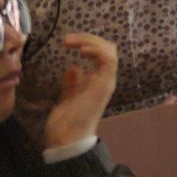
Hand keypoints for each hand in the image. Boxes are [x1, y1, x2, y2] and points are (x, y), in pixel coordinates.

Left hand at [44, 34, 118, 152]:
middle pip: (109, 49)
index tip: (69, 43)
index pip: (103, 55)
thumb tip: (74, 68)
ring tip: (72, 42)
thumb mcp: (67, 96)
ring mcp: (107, 81)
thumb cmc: (66, 121)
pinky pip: (108, 61)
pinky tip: (82, 49)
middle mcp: (106, 79)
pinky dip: (97, 50)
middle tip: (69, 40)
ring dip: (92, 41)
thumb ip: (72, 83)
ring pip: (110, 51)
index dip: (89, 44)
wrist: (68, 138)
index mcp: (99, 81)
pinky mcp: (104, 84)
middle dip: (90, 39)